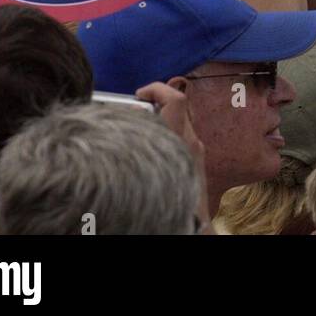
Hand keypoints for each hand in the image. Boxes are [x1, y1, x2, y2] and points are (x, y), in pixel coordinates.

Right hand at [136, 81, 209, 229]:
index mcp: (181, 141)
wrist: (192, 226)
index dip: (157, 89)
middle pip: (177, 106)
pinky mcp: (195, 159)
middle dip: (155, 102)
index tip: (139, 94)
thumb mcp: (143, 172)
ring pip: (178, 121)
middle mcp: (192, 142)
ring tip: (136, 131)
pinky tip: (147, 149)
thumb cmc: (170, 204)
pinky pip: (179, 137)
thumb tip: (120, 127)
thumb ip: (135, 144)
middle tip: (133, 110)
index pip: (175, 100)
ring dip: (159, 119)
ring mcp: (196, 150)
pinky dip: (164, 134)